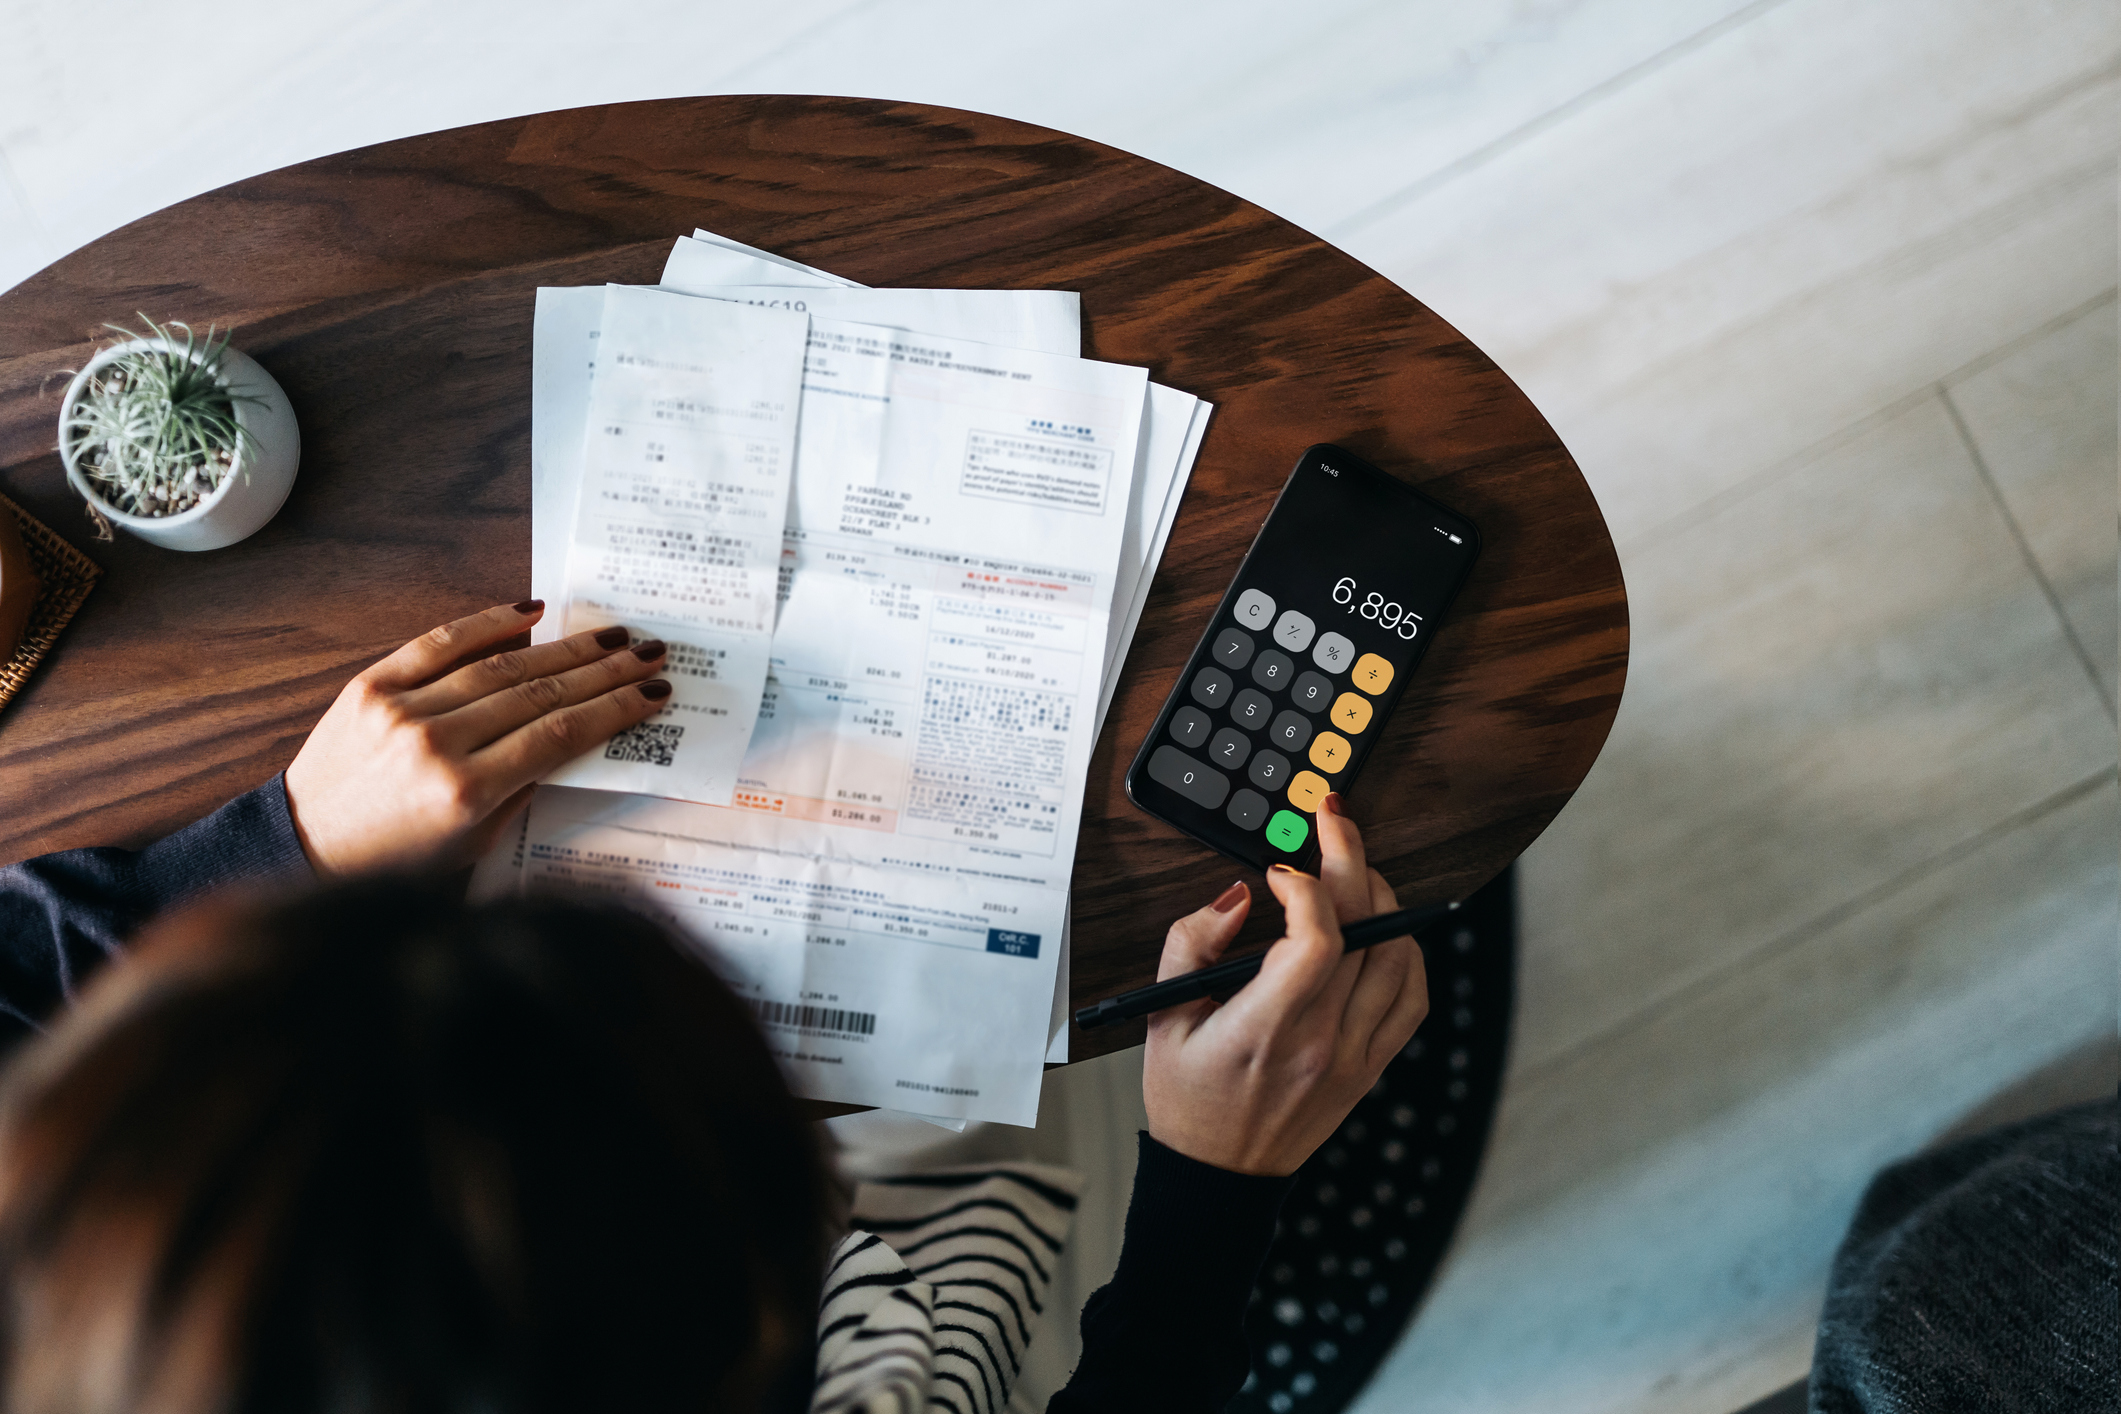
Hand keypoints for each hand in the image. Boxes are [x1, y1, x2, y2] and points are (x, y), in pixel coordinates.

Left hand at [283, 600, 670, 875]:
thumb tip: (575, 734)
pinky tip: (532, 612)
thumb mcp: (474, 842)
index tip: (653, 694)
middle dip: (604, 671)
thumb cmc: (395, 859)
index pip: (559, 735)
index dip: (614, 711)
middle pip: (540, 694)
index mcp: (465, 793)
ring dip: (564, 648)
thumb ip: (523, 788)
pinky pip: (439, 643)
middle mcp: (435, 745)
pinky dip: (488, 623)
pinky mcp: (371, 686)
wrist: (304, 845)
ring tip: (610, 635)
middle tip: (648, 652)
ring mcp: (401, 710)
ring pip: (501, 666)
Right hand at [1142, 797, 1428, 1175]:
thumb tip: (1238, 896)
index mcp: (1264, 1029)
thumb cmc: (1187, 1099)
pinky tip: (1384, 929)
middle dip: (1350, 859)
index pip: (1316, 939)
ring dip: (1382, 899)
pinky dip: (1406, 952)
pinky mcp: (1371, 1066)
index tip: (1278, 871)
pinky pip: (1411, 998)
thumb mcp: (1161, 1018)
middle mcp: (1320, 1042)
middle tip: (1333, 821)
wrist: (1220, 1177)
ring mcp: (1354, 1056)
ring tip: (1356, 871)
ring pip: (1398, 956)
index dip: (1306, 887)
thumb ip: (1190, 944)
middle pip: (1363, 930)